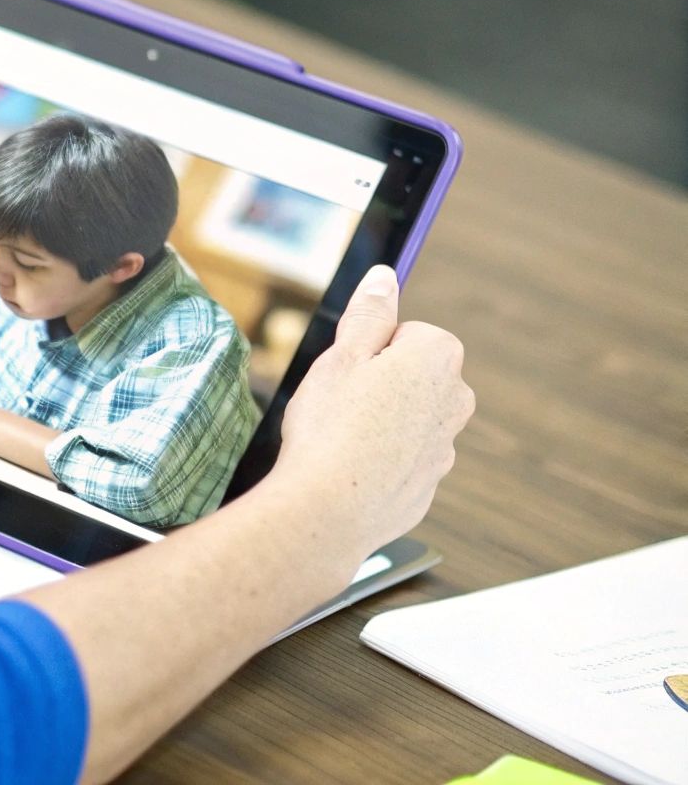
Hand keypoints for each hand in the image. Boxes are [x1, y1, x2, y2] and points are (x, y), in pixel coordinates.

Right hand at [275, 265, 474, 562]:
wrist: (329, 510)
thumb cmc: (331, 428)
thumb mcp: (341, 356)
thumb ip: (369, 314)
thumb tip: (386, 277)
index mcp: (437, 358)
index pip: (409, 332)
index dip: (370, 348)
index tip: (347, 369)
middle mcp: (455, 400)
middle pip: (414, 374)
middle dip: (381, 382)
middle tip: (339, 401)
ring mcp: (445, 447)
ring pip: (408, 417)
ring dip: (380, 421)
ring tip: (338, 438)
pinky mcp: (428, 484)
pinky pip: (402, 458)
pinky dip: (379, 459)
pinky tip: (347, 468)